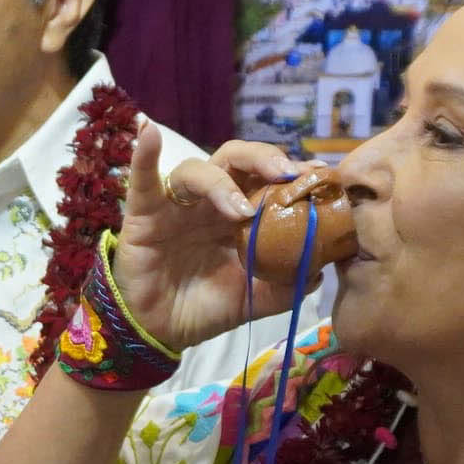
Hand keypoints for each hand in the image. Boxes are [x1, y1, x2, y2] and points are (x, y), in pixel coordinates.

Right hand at [106, 131, 313, 354]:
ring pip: (198, 171)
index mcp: (238, 214)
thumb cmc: (205, 308)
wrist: (160, 331)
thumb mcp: (253, 299)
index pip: (266, 179)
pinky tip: (148, 132)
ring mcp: (177, 205)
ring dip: (222, 183)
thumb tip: (319, 271)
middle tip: (287, 174)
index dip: (292, 172)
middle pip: (236, 160)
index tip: (319, 175)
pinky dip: (144, 155)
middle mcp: (210, 202)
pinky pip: (143, 180)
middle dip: (264, 160)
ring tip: (241, 210)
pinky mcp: (145, 214)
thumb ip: (285, 285)